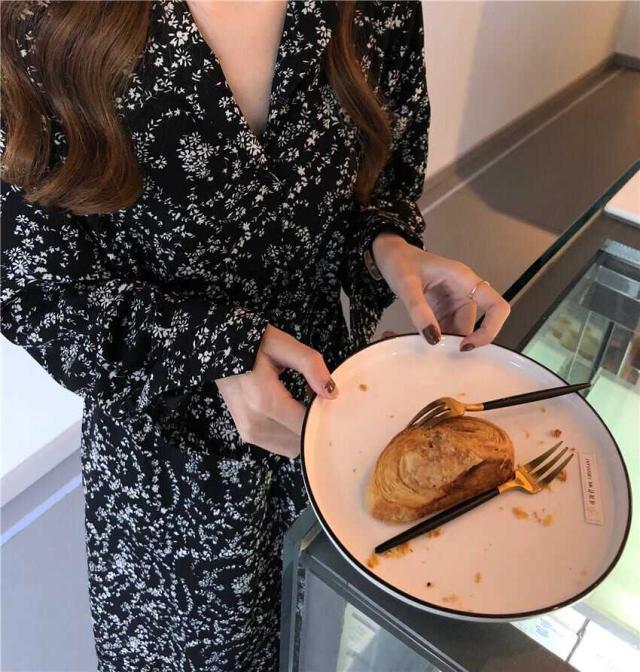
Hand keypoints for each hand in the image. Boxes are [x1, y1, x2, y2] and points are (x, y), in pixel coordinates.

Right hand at [215, 324, 338, 457]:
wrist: (218, 347)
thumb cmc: (254, 343)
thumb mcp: (284, 345)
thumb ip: (311, 366)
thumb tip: (332, 393)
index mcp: (266, 401)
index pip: (307, 425)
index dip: (325, 416)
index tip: (333, 400)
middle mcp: (256, 423)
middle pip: (302, 440)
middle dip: (317, 424)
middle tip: (320, 400)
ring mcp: (249, 432)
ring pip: (293, 447)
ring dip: (305, 430)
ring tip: (304, 403)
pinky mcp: (247, 434)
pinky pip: (282, 446)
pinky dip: (293, 434)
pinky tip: (293, 412)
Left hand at [371, 233, 510, 349]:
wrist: (390, 255)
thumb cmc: (400, 261)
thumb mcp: (406, 284)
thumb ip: (419, 310)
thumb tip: (433, 338)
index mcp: (464, 279)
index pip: (497, 306)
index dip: (490, 329)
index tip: (466, 345)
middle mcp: (464, 292)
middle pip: (473, 326)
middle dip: (456, 342)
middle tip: (433, 354)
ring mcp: (453, 303)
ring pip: (457, 331)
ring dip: (443, 342)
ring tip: (420, 346)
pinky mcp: (442, 311)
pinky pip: (444, 330)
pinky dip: (434, 338)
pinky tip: (418, 340)